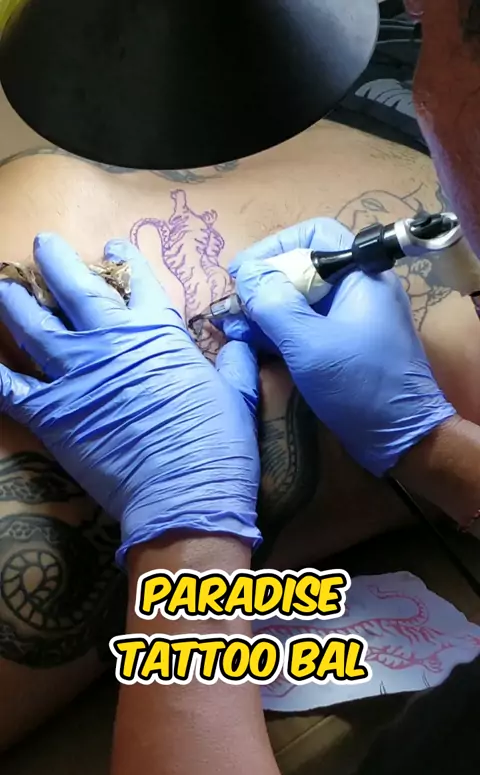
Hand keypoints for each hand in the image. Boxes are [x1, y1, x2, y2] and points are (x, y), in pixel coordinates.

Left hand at [0, 234, 260, 565]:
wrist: (183, 497)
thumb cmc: (217, 446)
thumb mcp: (237, 397)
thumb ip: (234, 364)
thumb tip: (240, 344)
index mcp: (158, 332)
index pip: (136, 280)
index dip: (123, 258)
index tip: (111, 244)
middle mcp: (110, 342)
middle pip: (74, 287)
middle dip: (56, 260)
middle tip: (42, 243)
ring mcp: (75, 375)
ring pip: (33, 324)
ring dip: (15, 299)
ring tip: (3, 284)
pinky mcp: (51, 413)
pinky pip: (10, 386)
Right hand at [227, 218, 455, 476]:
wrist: (402, 438)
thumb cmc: (360, 385)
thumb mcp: (309, 344)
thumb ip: (274, 305)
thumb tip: (246, 275)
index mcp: (361, 276)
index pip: (315, 235)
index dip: (274, 247)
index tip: (243, 271)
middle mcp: (358, 290)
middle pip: (304, 268)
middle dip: (264, 283)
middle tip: (233, 304)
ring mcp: (351, 319)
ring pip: (301, 299)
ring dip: (266, 309)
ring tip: (232, 324)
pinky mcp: (343, 346)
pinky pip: (306, 326)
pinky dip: (278, 330)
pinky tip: (249, 339)